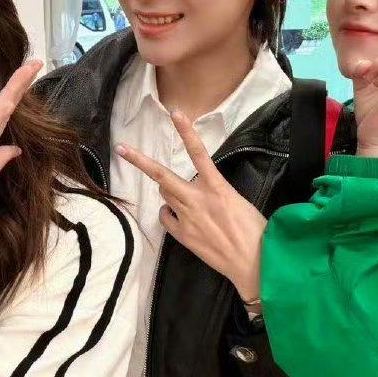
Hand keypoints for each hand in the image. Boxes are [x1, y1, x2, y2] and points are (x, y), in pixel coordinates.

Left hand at [116, 110, 266, 302]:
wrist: (254, 263)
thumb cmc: (255, 231)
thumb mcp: (239, 202)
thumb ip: (215, 191)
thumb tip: (199, 188)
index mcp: (217, 188)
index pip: (199, 153)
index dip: (187, 132)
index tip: (175, 114)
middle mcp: (198, 200)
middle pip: (162, 176)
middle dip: (140, 161)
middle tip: (122, 149)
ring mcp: (187, 219)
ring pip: (165, 195)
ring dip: (169, 192)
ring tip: (186, 199)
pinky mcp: (183, 236)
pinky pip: (165, 218)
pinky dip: (169, 214)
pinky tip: (179, 218)